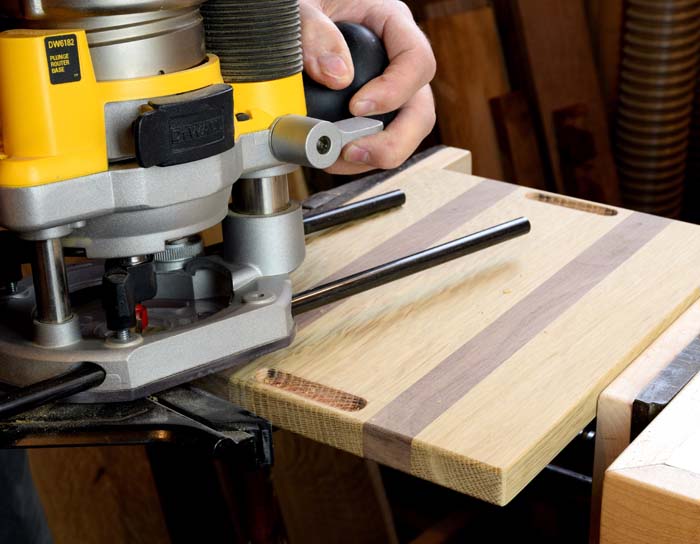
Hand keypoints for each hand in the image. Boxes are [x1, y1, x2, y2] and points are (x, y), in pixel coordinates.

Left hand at [300, 0, 436, 173]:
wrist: (294, 20)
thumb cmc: (308, 3)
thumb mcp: (307, 6)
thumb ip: (315, 32)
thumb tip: (336, 77)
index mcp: (392, 24)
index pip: (417, 62)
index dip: (394, 91)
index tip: (357, 107)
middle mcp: (397, 61)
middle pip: (420, 110)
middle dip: (394, 141)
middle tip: (357, 151)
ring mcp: (388, 90)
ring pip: (404, 133)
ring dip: (376, 155)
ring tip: (339, 158)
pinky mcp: (372, 113)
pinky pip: (378, 140)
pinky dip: (359, 157)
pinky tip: (333, 157)